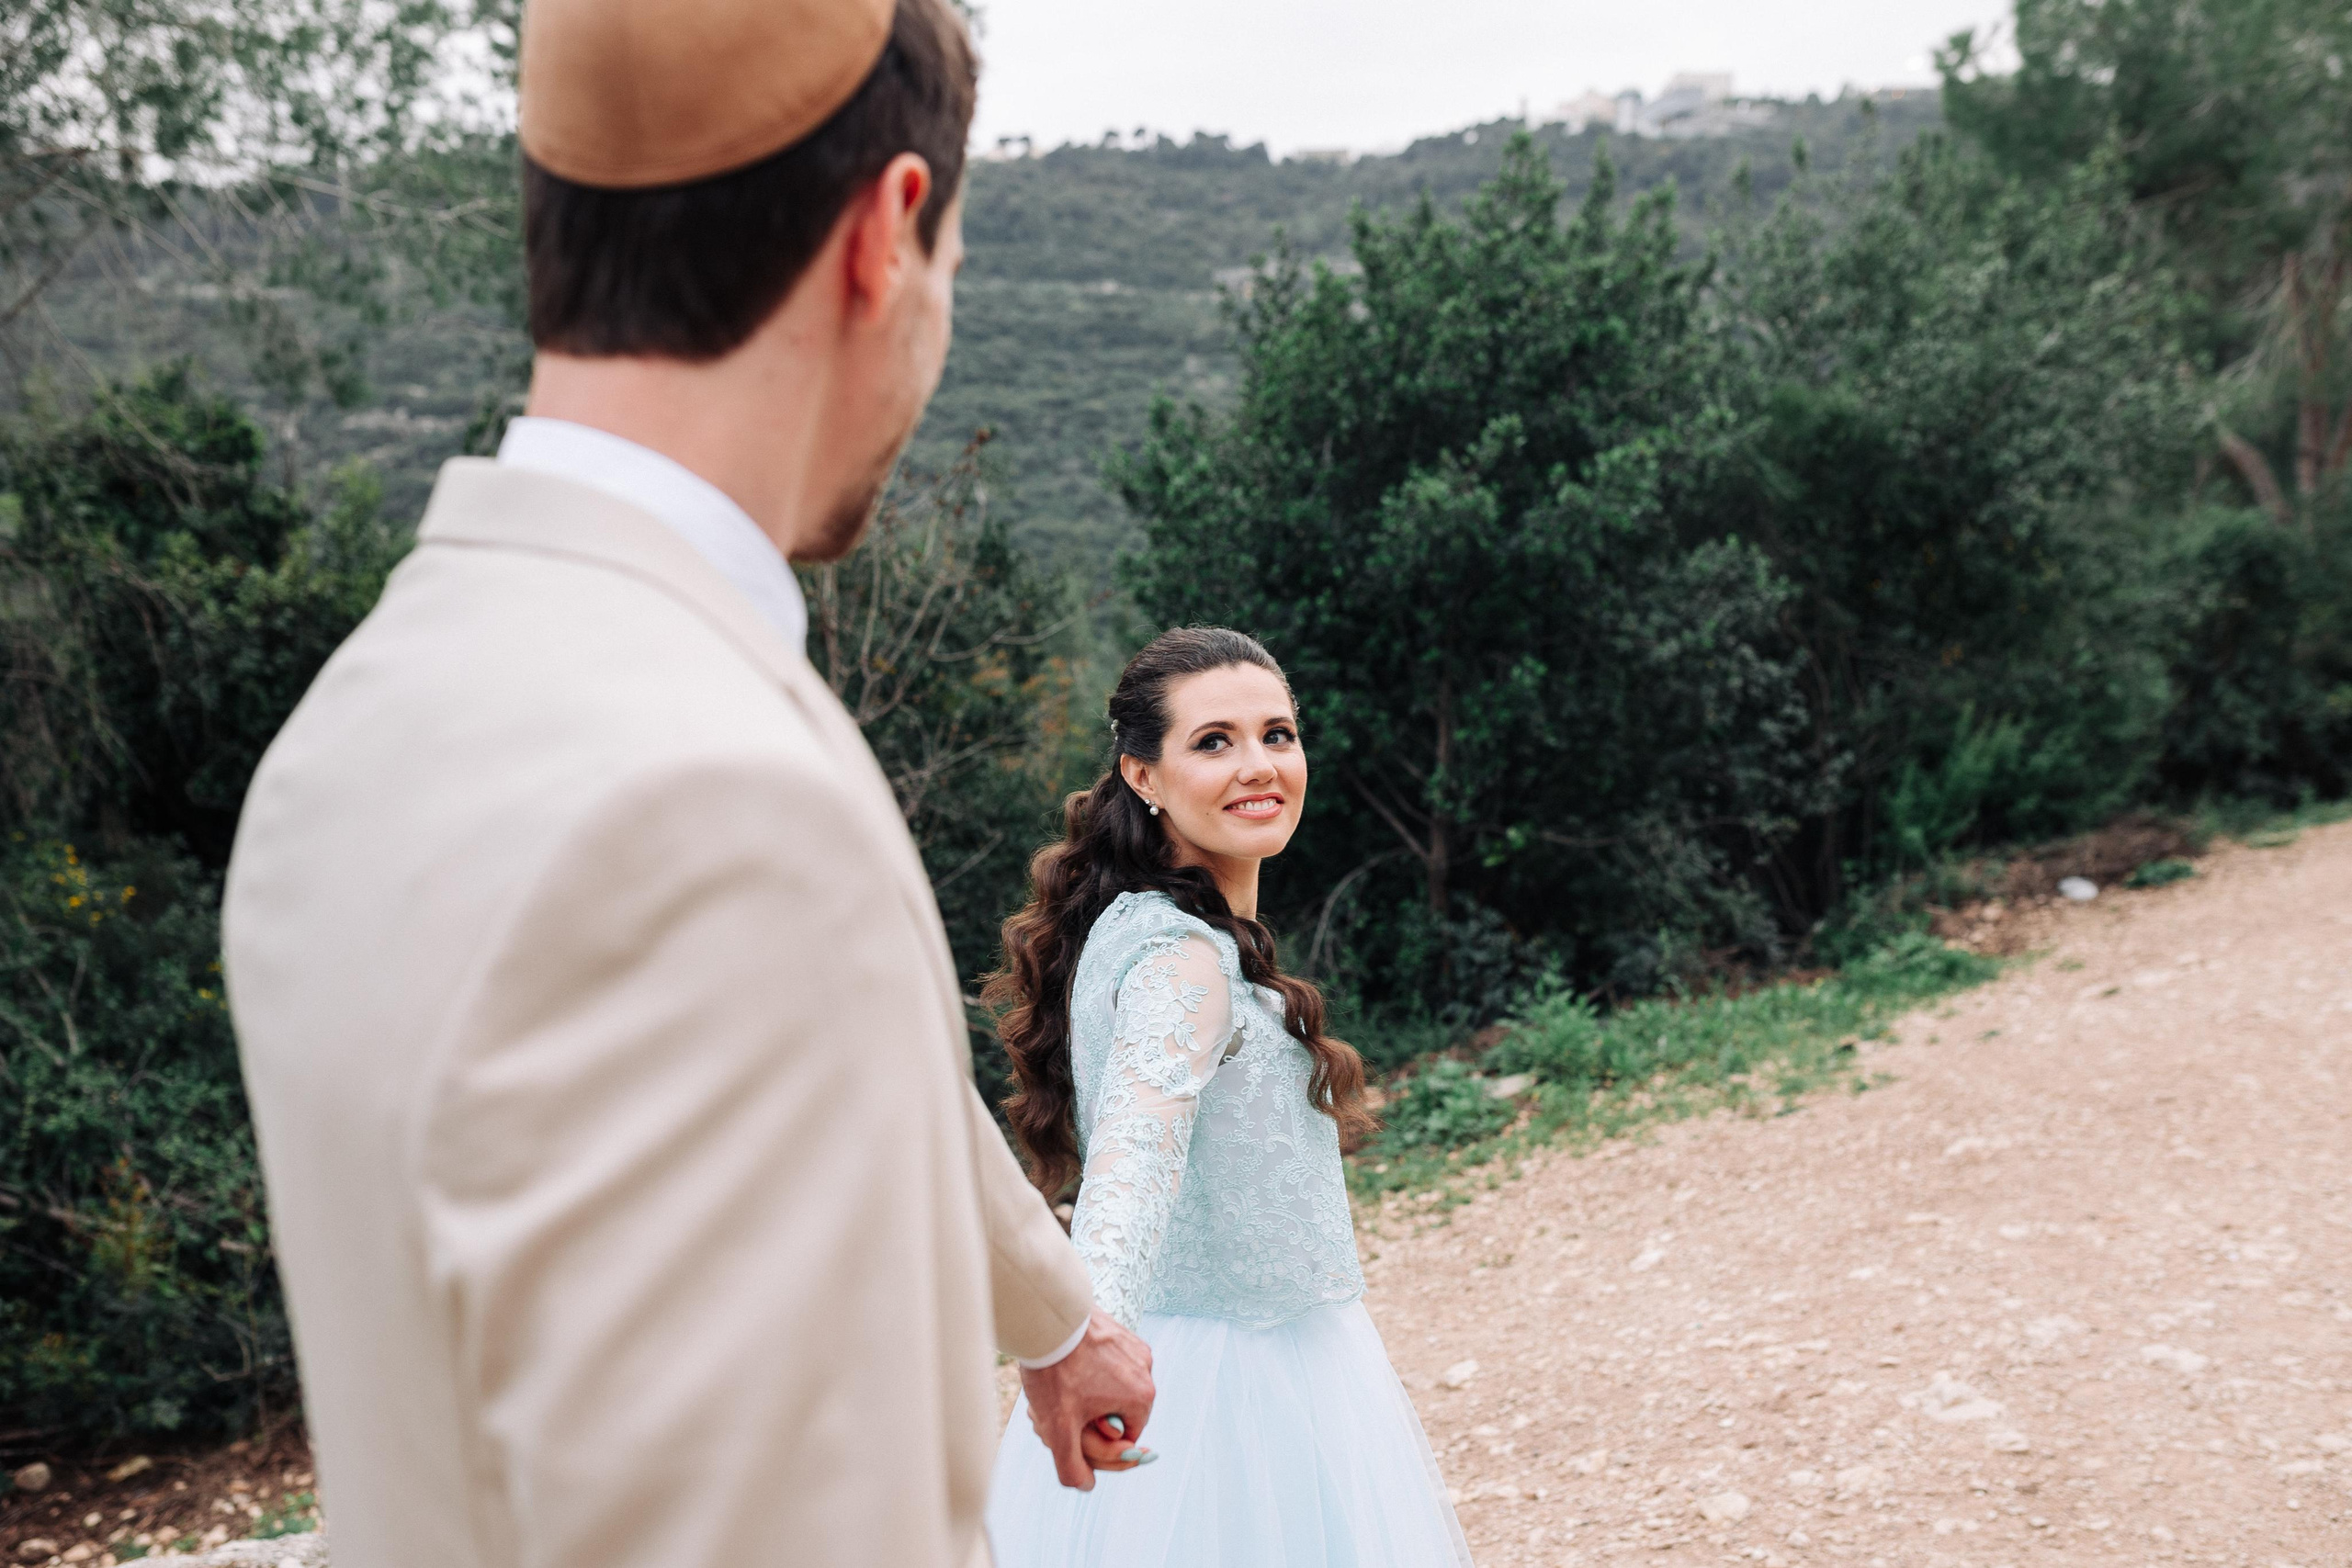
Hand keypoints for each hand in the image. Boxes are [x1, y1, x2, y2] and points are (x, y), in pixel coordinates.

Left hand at [1019, 1309, 1155, 1490]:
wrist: (1046, 1315)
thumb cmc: (1055, 1371)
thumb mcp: (1058, 1427)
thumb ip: (1072, 1466)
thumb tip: (1086, 1486)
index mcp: (1141, 1396)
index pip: (1125, 1437)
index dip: (1096, 1439)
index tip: (1072, 1426)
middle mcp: (1146, 1369)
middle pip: (1118, 1410)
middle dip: (1090, 1415)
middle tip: (1059, 1406)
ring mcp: (1133, 1345)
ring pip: (1110, 1385)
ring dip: (1087, 1391)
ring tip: (1058, 1383)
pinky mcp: (1119, 1329)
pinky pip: (1107, 1361)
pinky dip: (1087, 1367)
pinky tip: (1062, 1364)